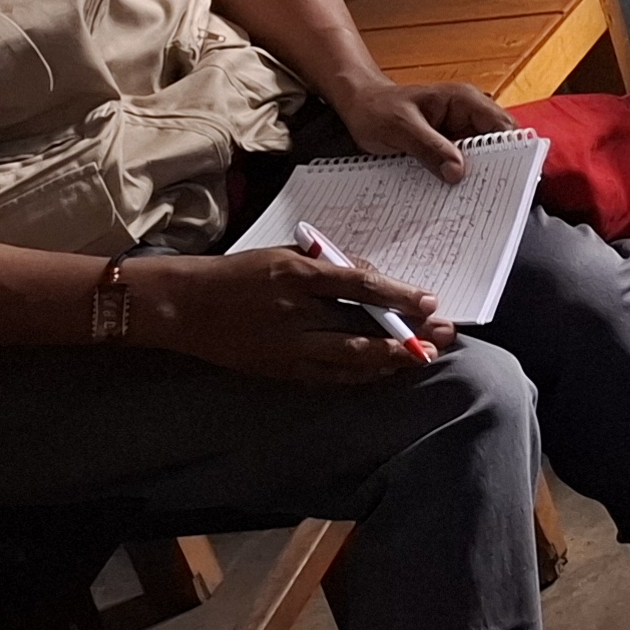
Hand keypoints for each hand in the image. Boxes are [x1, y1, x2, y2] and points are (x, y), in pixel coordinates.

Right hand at [130, 245, 452, 383]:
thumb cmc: (241, 272)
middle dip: (407, 336)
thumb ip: (329, 264)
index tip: (429, 301)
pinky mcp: (279, 369)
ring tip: (423, 357)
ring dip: (390, 361)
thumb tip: (375, 277)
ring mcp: (287, 346)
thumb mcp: (285, 253)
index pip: (360, 285)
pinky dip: (361, 374)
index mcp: (297, 275)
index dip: (399, 295)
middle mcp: (294, 313)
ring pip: (349, 361)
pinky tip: (385, 370)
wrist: (186, 305)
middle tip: (443, 336)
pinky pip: (329, 377)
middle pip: (362, 330)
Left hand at [319, 70, 512, 179]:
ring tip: (476, 201)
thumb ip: (430, 148)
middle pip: (498, 143)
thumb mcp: (401, 128)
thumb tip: (458, 172)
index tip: (513, 178)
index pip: (502, 126)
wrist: (359, 105)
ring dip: (479, 176)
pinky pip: (463, 162)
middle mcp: (468, 114)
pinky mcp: (448, 144)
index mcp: (464, 101)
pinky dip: (462, 178)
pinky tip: (457, 196)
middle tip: (492, 197)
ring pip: (482, 156)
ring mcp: (459, 130)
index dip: (513, 151)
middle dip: (498, 168)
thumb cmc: (377, 109)